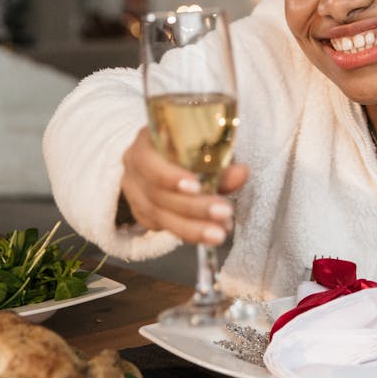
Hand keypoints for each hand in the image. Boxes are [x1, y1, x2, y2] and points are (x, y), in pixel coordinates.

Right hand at [120, 126, 248, 244]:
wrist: (165, 158)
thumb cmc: (187, 146)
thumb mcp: (203, 147)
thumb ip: (220, 161)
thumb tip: (241, 173)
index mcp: (145, 143)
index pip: (148, 161)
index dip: (170, 177)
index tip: (197, 187)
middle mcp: (134, 169)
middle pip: (158, 194)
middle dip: (194, 207)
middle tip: (224, 213)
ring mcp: (134, 193)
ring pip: (159, 216)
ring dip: (193, 227)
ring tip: (221, 232)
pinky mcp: (140, 213)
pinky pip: (161, 227)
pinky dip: (187, 233)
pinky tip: (208, 234)